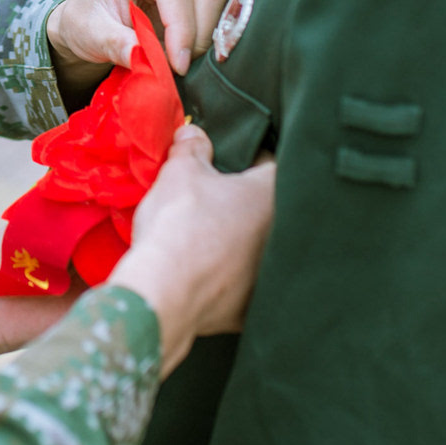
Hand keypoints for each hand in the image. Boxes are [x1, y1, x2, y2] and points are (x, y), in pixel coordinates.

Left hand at [47, 0, 224, 103]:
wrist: (89, 19)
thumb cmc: (87, 21)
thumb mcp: (91, 35)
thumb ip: (117, 45)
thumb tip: (148, 62)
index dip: (181, 29)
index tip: (177, 65)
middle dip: (198, 36)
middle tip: (178, 69)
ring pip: (215, 3)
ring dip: (204, 38)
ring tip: (178, 64)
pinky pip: (214, 12)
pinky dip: (206, 37)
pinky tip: (186, 56)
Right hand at [106, 126, 275, 375]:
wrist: (164, 290)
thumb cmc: (179, 223)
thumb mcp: (179, 171)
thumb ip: (191, 147)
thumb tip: (192, 134)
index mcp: (272, 195)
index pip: (272, 164)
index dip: (249, 156)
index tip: (229, 159)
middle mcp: (281, 237)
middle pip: (266, 209)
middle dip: (244, 202)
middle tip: (215, 198)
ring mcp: (268, 277)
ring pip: (256, 250)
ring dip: (239, 242)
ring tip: (207, 237)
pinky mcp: (250, 310)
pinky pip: (242, 288)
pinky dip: (227, 281)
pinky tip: (206, 274)